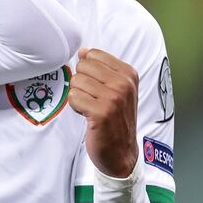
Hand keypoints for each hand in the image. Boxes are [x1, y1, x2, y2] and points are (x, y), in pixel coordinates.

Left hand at [68, 48, 139, 177]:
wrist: (121, 152)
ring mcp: (114, 98)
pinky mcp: (101, 112)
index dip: (87, 71)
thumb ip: (102, 69)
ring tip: (92, 108)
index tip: (97, 86)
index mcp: (129, 74)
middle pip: (82, 66)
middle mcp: (124, 84)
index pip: (93, 54)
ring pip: (76, 81)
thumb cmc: (115, 119)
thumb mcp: (117, 89)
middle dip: (81, 83)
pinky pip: (73, 97)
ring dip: (79, 96)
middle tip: (93, 99)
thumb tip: (83, 51)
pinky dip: (76, 107)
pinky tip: (88, 116)